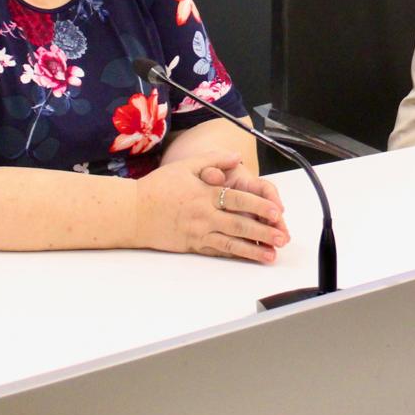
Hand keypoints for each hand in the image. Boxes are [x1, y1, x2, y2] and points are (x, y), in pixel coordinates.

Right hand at [135, 153, 289, 262]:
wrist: (132, 212)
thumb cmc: (158, 187)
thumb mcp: (186, 166)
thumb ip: (213, 160)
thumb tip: (236, 157)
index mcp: (205, 193)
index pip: (239, 200)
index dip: (260, 206)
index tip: (277, 212)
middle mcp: (204, 215)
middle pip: (240, 224)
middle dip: (264, 232)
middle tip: (282, 237)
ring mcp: (198, 232)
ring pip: (231, 243)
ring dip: (253, 250)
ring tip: (271, 256)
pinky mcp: (191, 246)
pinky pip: (217, 251)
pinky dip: (234, 255)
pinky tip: (247, 258)